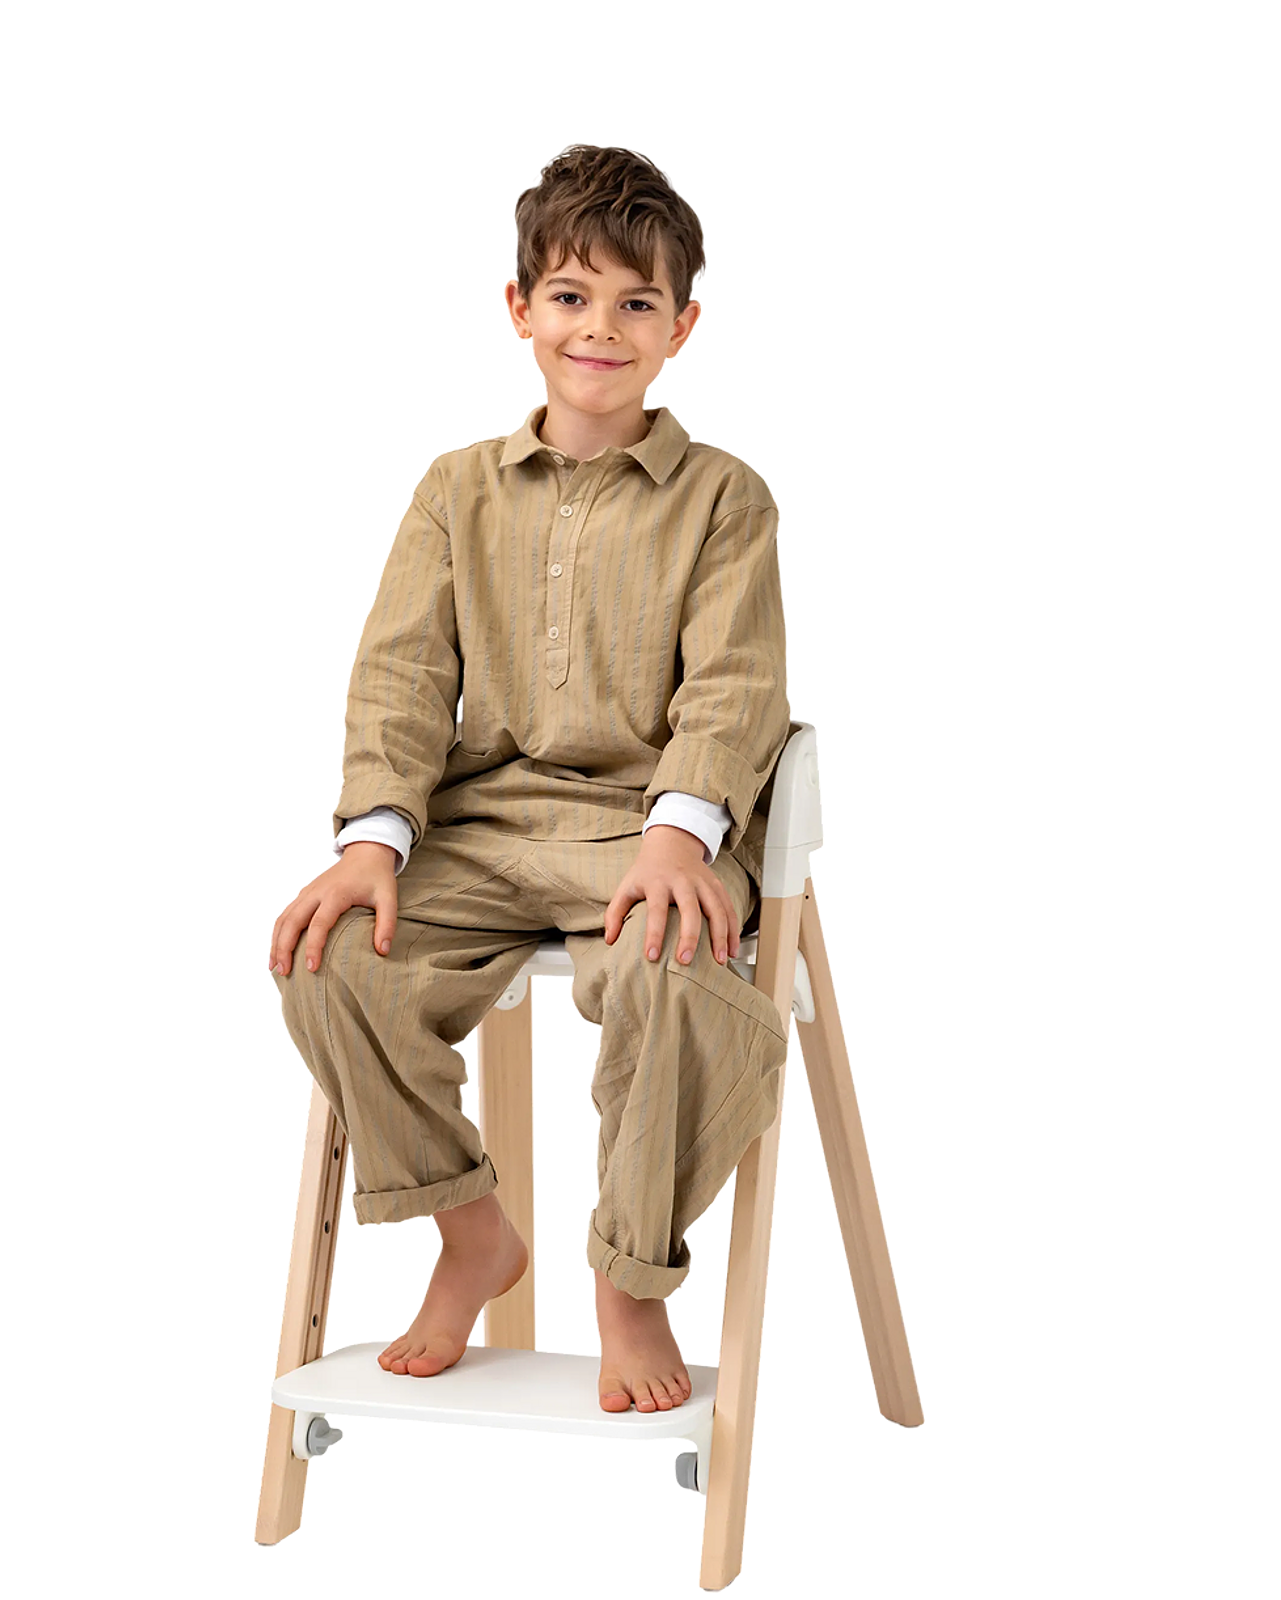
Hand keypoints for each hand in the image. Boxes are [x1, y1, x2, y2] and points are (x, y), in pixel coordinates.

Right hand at [268, 842, 398, 976]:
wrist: (366, 852)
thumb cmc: (377, 877)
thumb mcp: (388, 899)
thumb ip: (386, 924)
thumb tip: (382, 951)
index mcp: (336, 894)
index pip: (319, 923)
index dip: (313, 946)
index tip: (311, 968)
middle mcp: (316, 892)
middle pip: (292, 921)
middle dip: (284, 948)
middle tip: (283, 972)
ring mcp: (307, 892)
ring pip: (283, 918)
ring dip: (276, 942)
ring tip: (274, 967)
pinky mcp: (304, 893)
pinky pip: (285, 913)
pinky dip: (278, 932)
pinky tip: (276, 949)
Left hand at [604, 826, 740, 966]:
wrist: (672, 842)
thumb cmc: (647, 870)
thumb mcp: (627, 886)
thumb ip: (615, 912)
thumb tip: (610, 940)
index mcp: (658, 882)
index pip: (656, 910)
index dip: (654, 933)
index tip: (651, 956)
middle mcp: (683, 881)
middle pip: (690, 909)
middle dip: (689, 936)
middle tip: (686, 961)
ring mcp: (703, 883)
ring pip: (716, 909)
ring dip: (720, 936)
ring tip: (719, 961)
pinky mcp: (717, 885)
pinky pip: (729, 908)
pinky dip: (733, 930)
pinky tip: (732, 950)